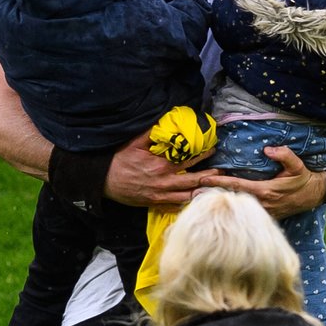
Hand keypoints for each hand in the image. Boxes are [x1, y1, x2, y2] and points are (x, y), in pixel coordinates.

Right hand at [103, 129, 218, 210]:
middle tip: (222, 173)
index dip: (203, 155)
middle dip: (209, 177)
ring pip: (187, 196)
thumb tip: (165, 119)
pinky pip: (175, 206)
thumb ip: (152, 132)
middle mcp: (164, 183)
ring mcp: (160, 196)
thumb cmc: (118, 160)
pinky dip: (187, 203)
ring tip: (214, 189)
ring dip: (201, 192)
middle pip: (193, 181)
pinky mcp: (155, 204)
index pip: (188, 160)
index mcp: (161, 166)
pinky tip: (195, 201)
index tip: (213, 150)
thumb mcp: (134, 142)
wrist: (103, 181)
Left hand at [198, 146, 325, 219]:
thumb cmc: (304, 180)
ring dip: (218, 205)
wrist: (315, 196)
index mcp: (266, 191)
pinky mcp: (264, 216)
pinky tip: (217, 209)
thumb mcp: (298, 166)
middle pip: (231, 200)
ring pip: (235, 209)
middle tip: (190, 194)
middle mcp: (262, 204)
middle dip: (211, 196)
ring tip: (197, 202)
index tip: (203, 179)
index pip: (237, 186)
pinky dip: (229, 211)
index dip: (219, 182)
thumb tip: (268, 148)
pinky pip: (243, 214)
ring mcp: (262, 213)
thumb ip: (284, 155)